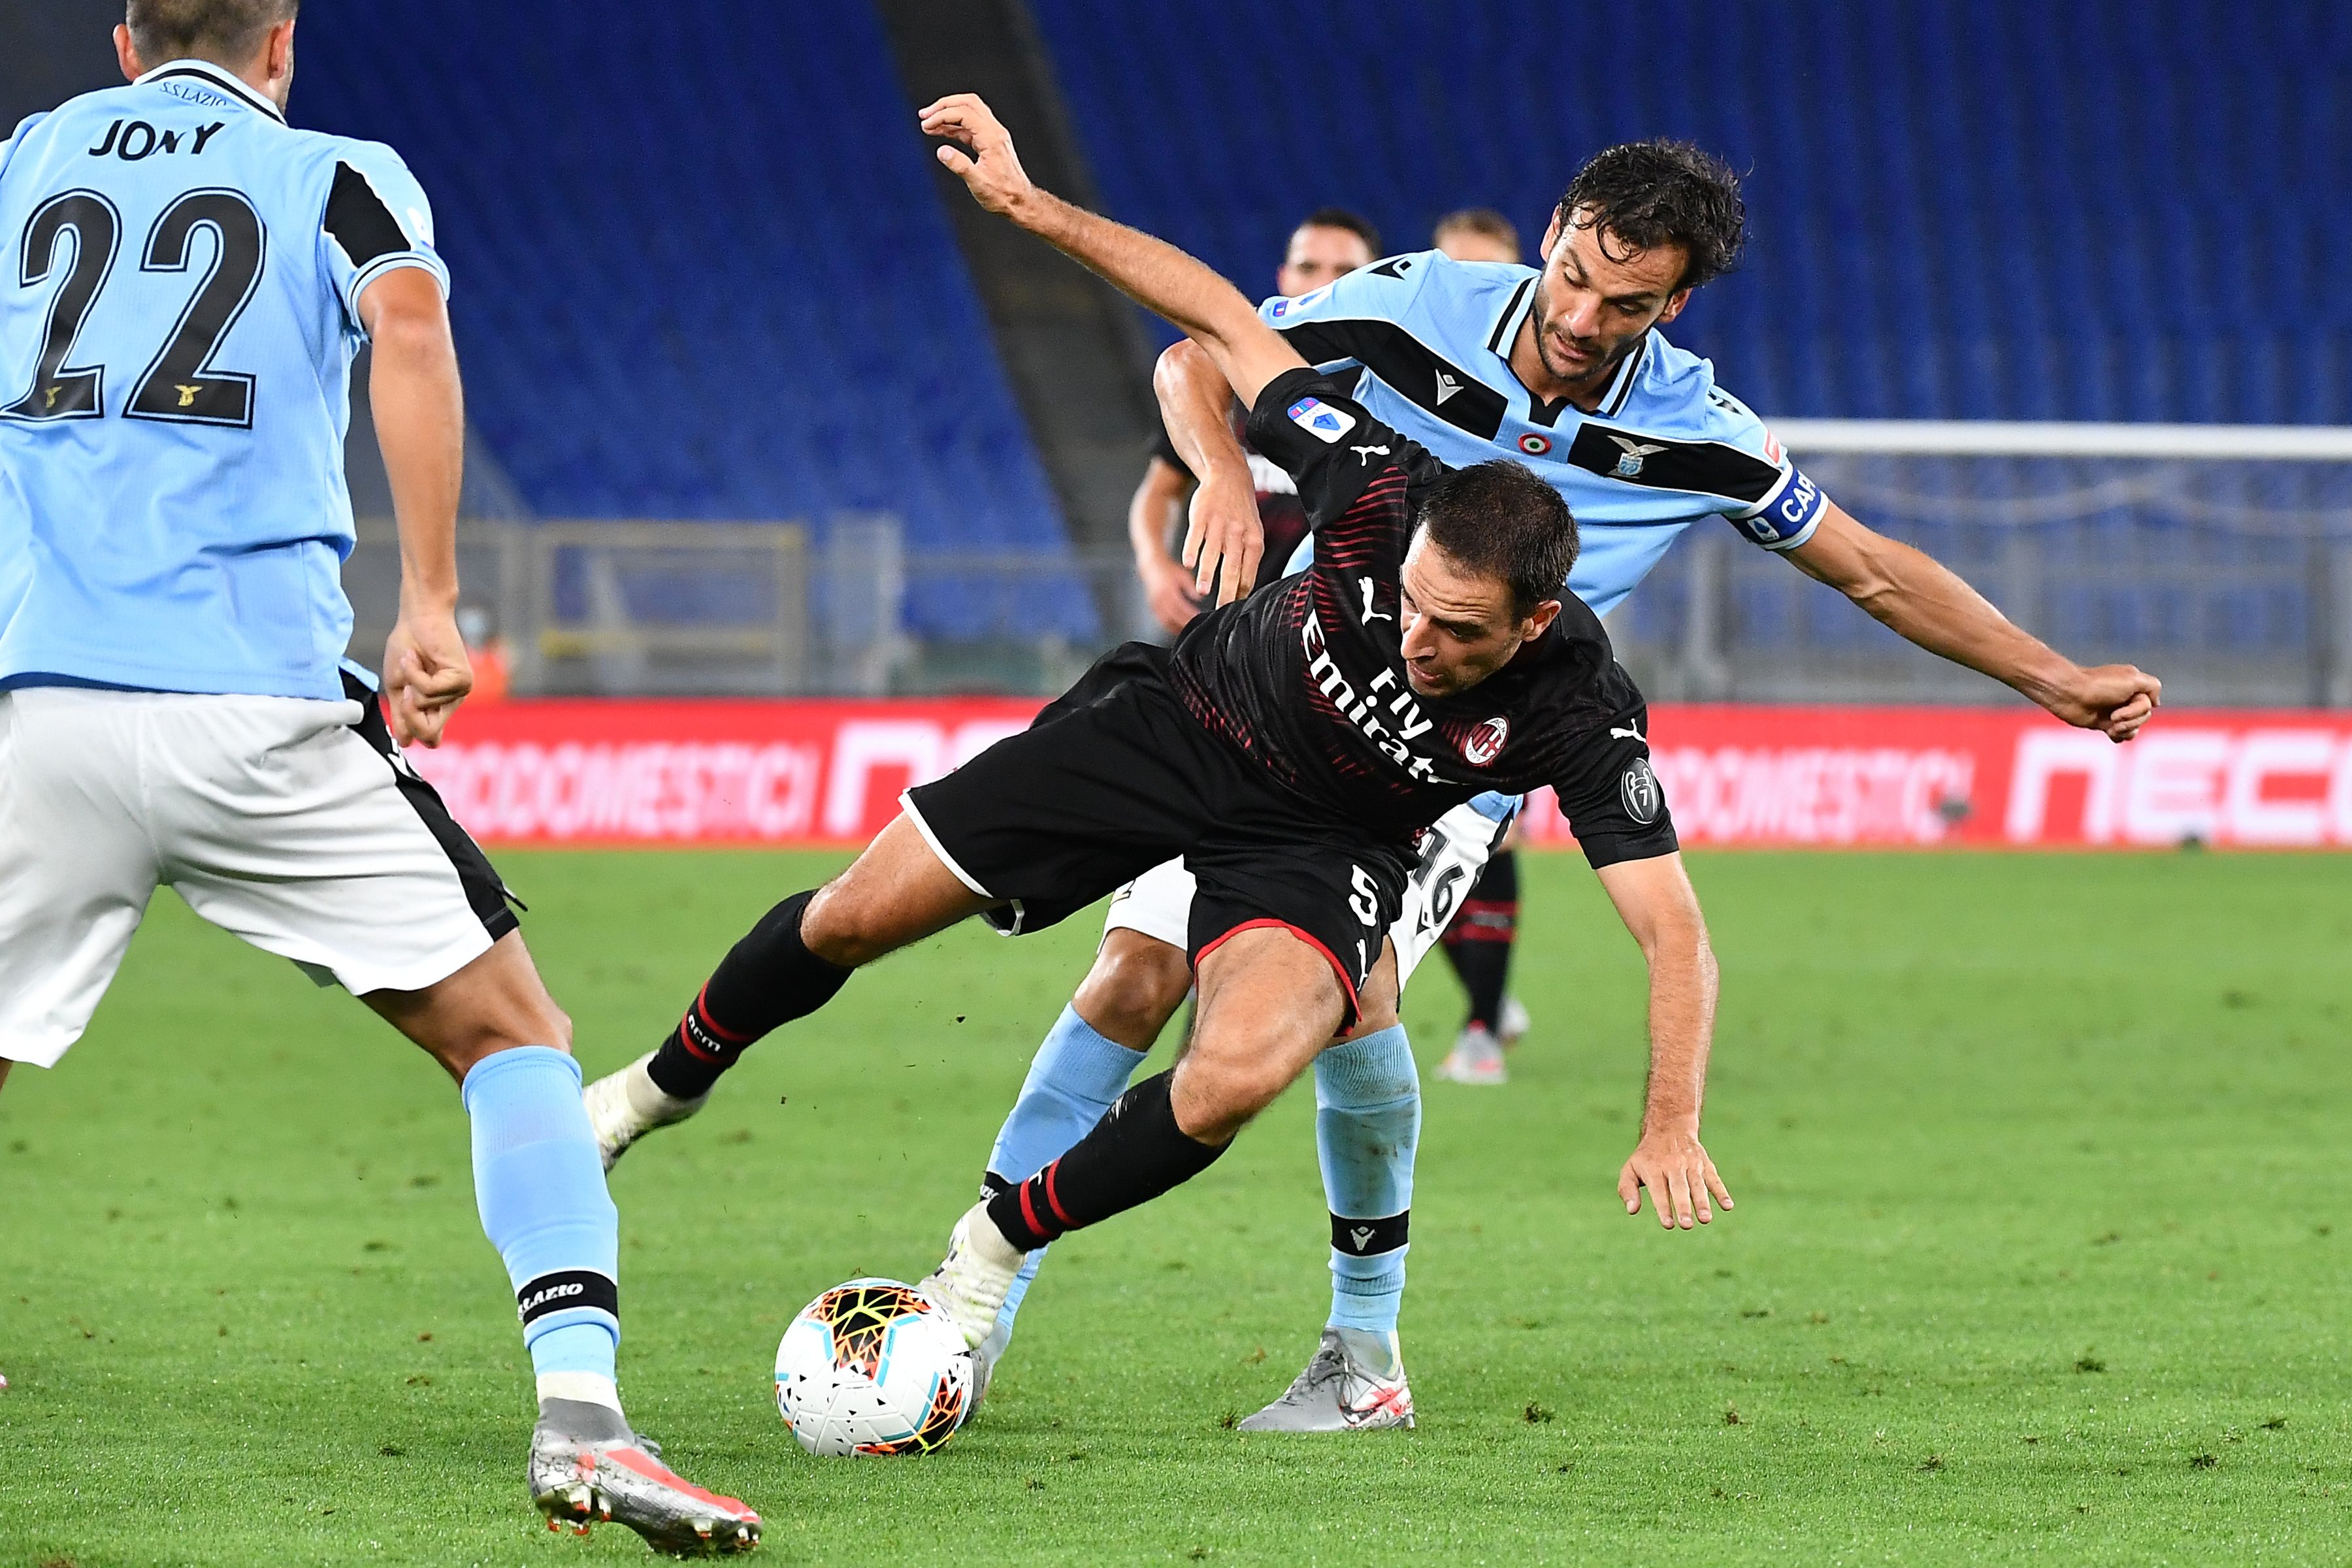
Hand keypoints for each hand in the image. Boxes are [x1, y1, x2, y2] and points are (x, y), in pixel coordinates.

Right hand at [381, 606, 473, 747]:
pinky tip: (415, 658)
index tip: (403, 704)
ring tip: (412, 661)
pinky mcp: (462, 679)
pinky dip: (416, 674)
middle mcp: (452, 702)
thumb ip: (403, 715)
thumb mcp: (399, 687)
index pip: (430, 738)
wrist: (416, 619)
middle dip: (409, 715)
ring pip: (425, 707)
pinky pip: (430, 690)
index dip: (411, 730)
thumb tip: (406, 744)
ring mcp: (460, 691)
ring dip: (410, 682)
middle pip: (429, 733)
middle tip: (405, 690)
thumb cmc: (407, 648)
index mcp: (438, 706)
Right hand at [918, 94, 1035, 216]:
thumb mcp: (979, 184)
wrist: (1020, 202)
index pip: (964, 114)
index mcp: (992, 138)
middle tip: (924, 114)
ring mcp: (993, 135)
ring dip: (948, 114)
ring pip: (969, 112)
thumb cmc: (1003, 195)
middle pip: (968, 103)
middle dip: (944, 106)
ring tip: (927, 124)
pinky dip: (954, 126)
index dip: (942, 115)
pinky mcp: (990, 142)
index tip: (926, 125)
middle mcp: (994, 132)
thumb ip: (960, 166)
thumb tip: (942, 151)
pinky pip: (970, 126)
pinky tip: (940, 132)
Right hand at [1139, 554, 1202, 634]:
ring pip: (1166, 623)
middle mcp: (1160, 600)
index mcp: (1168, 592)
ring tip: (1186, 630)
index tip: (1199, 619)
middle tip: (1195, 628)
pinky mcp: (1152, 608)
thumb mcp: (1183, 575)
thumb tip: (1199, 598)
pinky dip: (1169, 626)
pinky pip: (1161, 621)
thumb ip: (1192, 588)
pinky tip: (1176, 628)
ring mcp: (1155, 605)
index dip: (1191, 616)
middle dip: (1185, 625)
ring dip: (1176, 628)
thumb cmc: (1167, 569)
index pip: (1182, 609)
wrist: (1151, 565)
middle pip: (1174, 619)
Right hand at [1181, 467, 1263, 608]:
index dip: (1241, 592)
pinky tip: (1188, 564)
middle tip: (1220, 610)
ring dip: (1207, 573)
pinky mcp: (1201, 516)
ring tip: (1203, 592)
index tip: (1234, 610)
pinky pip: (1196, 534)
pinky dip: (1191, 549)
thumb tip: (1244, 589)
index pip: (1248, 573)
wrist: (1229, 476)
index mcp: (1254, 541)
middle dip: (1226, 591)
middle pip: (1232, 567)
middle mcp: (1238, 533)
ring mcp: (1219, 524)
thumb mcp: (1252, 533)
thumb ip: (1248, 559)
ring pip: (1213, 552)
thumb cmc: (1240, 512)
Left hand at [1618, 1124, 1731, 1230]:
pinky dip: (1722, 1192)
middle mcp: (1673, 1166)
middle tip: (1686, 1225)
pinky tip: (1728, 1206)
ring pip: (1697, 1185)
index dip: (1663, 1207)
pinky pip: (1714, 1179)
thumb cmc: (1647, 1157)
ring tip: (1705, 1219)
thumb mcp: (1631, 1168)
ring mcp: (1691, 1164)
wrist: (1669, 1128)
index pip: (1659, 1190)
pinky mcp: (1705, 1165)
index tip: (1668, 1224)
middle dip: (1683, 1206)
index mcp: (1654, 1169)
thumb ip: (1627, 1189)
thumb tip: (1632, 1210)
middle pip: (1679, 1188)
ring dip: (1702, 1202)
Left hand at [2046, 663, 2162, 741]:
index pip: (2151, 702)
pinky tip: (2110, 732)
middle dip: (2132, 719)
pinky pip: (2122, 735)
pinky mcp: (2104, 723)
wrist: (2069, 694)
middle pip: (2144, 716)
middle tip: (2114, 717)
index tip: (2129, 701)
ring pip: (2135, 727)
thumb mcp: (2133, 678)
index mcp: (2134, 684)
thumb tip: (2156, 703)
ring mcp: (2115, 711)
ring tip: (2111, 727)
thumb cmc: (2100, 685)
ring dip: (2126, 729)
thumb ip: (2152, 686)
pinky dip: (2119, 735)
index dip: (2141, 707)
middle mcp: (2126, 697)